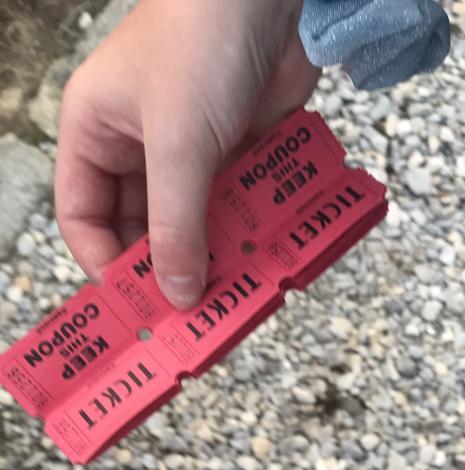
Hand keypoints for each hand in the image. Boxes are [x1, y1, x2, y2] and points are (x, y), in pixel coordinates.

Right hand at [56, 0, 319, 308]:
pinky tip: (269, 262)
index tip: (142, 307)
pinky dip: (253, 234)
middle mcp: (140, 147)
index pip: (84, 218)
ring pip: (198, 225)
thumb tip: (178, 295)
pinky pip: (240, 208)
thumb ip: (176, 226)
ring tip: (239, 299)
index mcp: (97, 133)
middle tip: (197, 320)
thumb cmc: (201, 44)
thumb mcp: (179, 146)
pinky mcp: (241, 153)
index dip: (107, 266)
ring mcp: (193, 152)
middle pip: (145, 231)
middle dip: (170, 272)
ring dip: (218, 259)